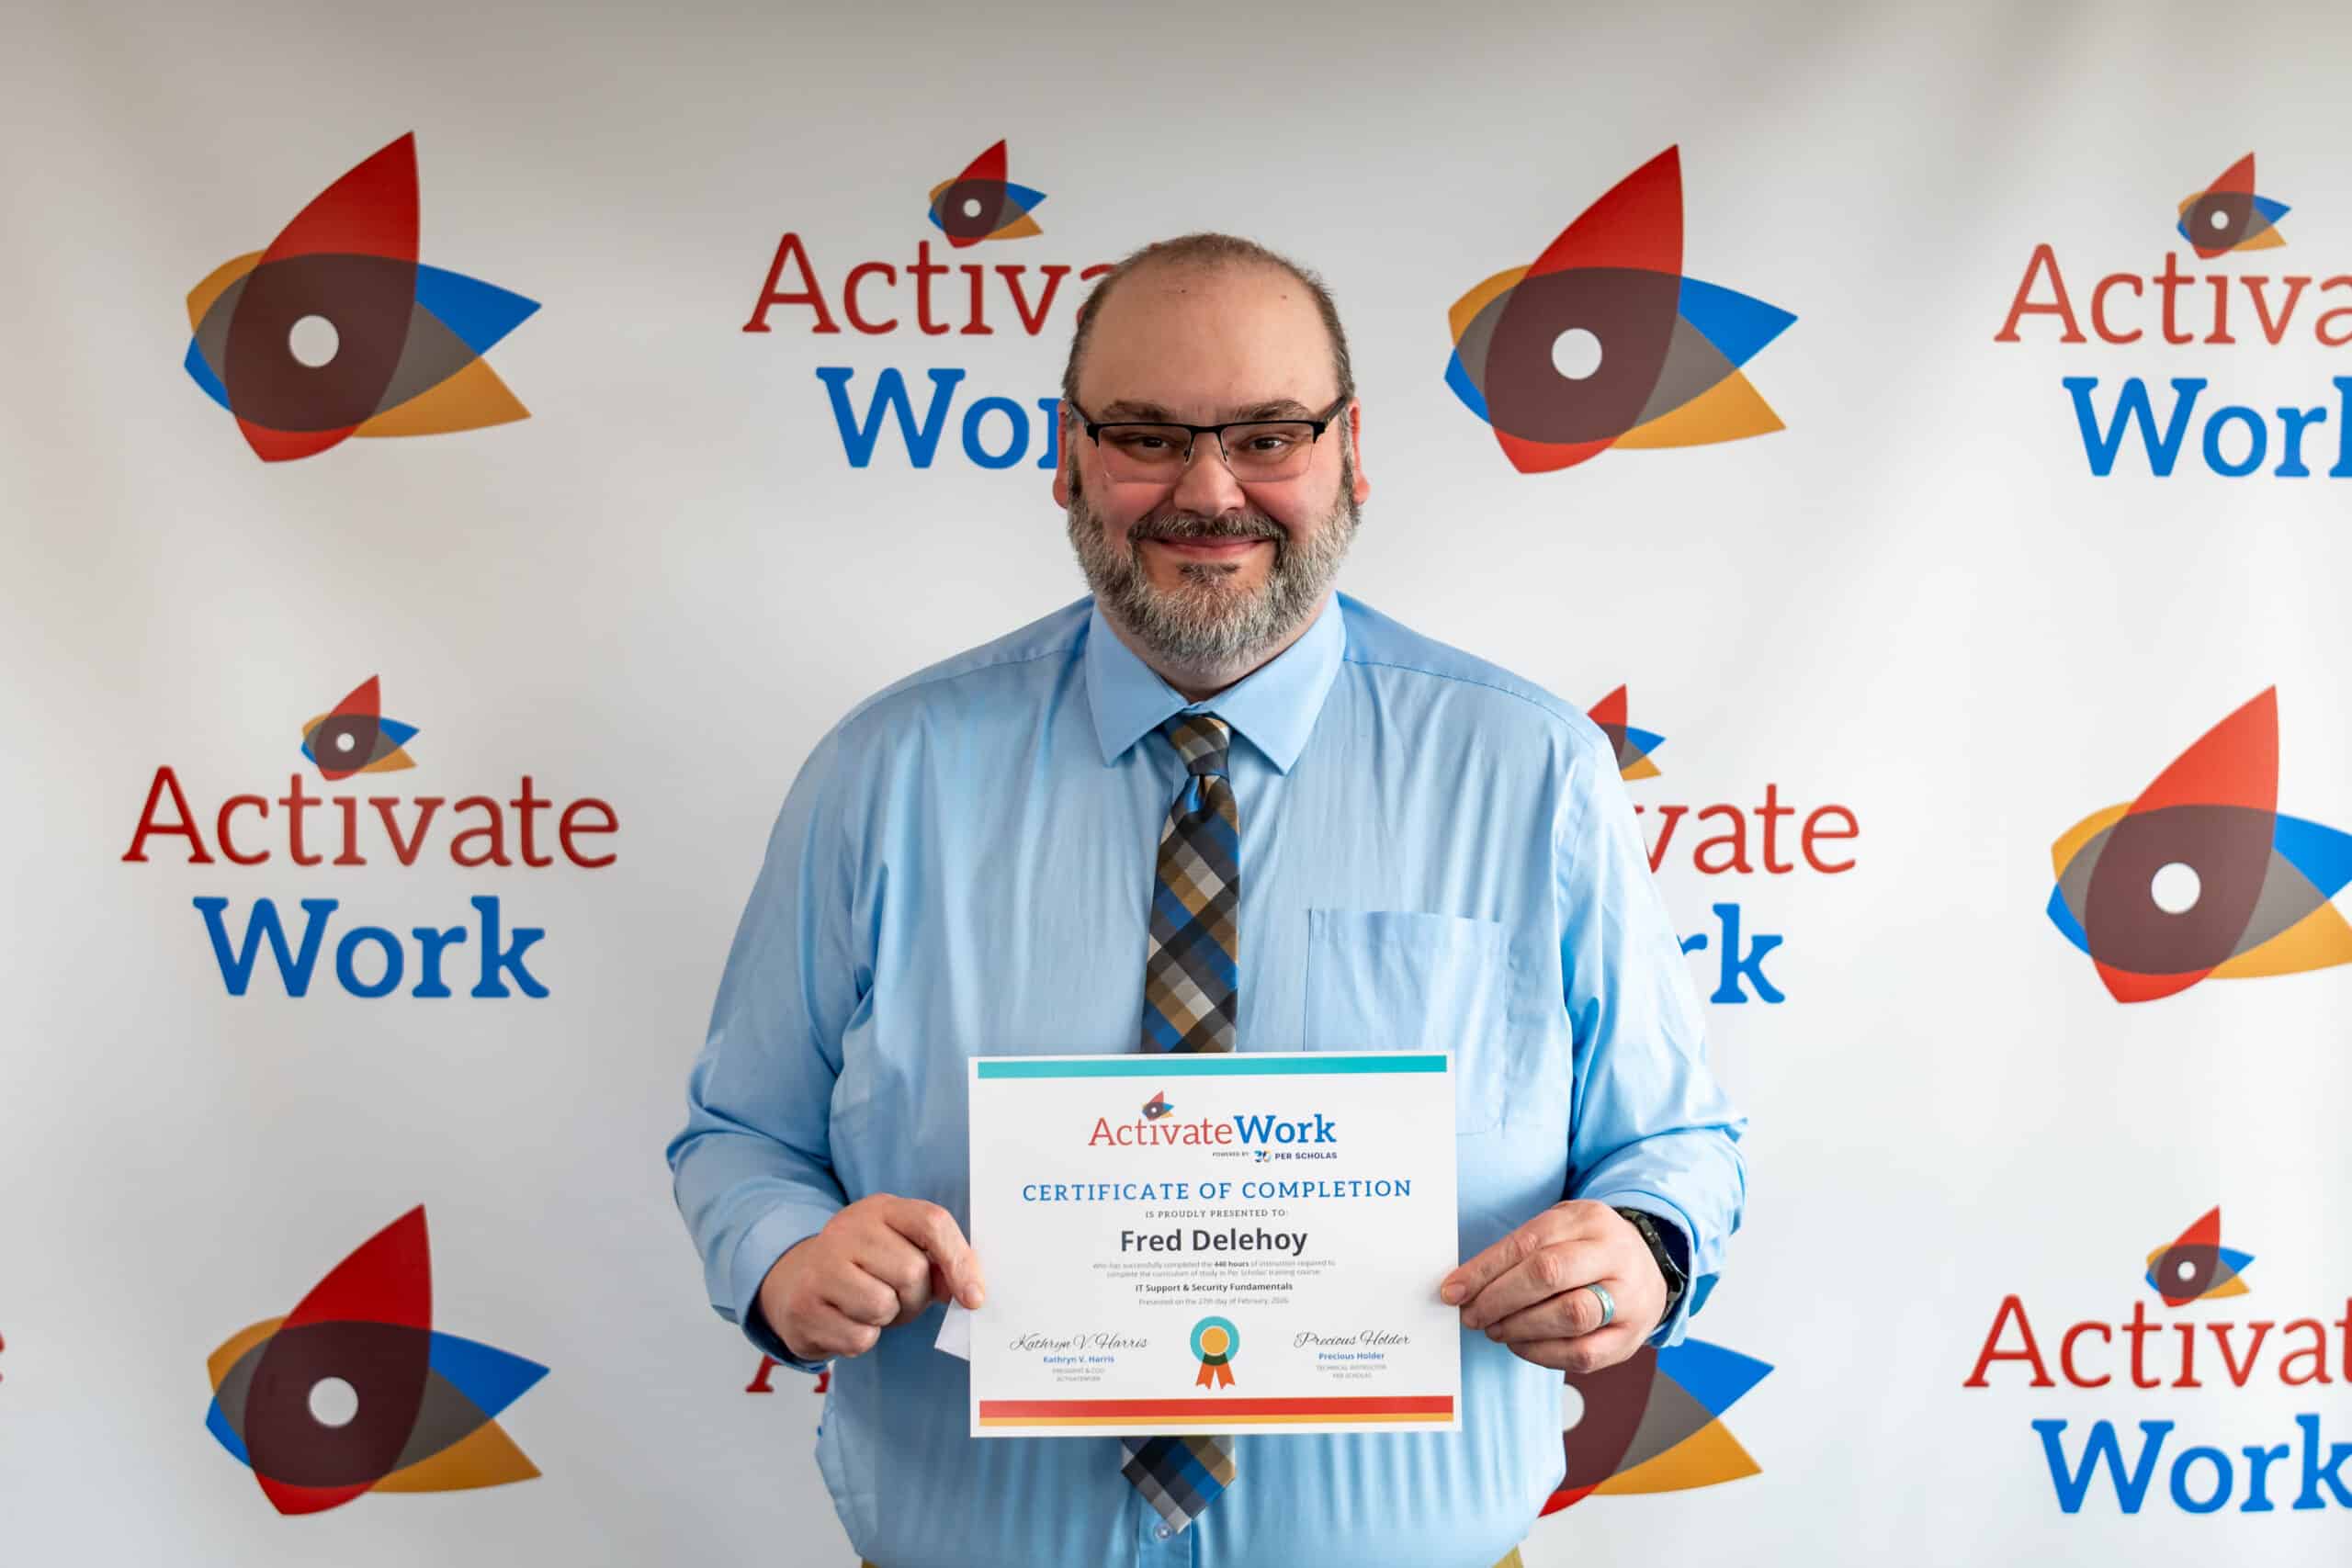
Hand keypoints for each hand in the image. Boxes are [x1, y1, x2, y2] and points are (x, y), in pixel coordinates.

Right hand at [756, 1194, 985, 1362]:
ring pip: (884, 1305)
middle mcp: (846, 1229)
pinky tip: (845, 1321)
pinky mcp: (805, 1308)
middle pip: (912, 1272)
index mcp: (880, 1209)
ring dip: (887, 1318)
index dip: (960, 1261)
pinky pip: (860, 1337)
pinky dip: (862, 1338)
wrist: (796, 1284)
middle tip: (895, 1296)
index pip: (932, 1222)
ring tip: (869, 1306)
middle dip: (915, 1297)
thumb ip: (938, 1259)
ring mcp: (820, 1267)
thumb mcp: (900, 1247)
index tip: (974, 1298)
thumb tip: (969, 1292)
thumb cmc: (865, 1268)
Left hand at [1438, 1200, 1665, 1372]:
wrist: (1648, 1270)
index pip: (1529, 1242)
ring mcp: (1629, 1298)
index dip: (1486, 1269)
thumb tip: (1464, 1283)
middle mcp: (1614, 1255)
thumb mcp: (1560, 1229)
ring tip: (1495, 1329)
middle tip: (1472, 1314)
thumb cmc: (1588, 1250)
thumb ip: (1518, 1249)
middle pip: (1549, 1274)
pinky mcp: (1630, 1339)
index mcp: (1590, 1219)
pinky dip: (1542, 1353)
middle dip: (1499, 1298)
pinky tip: (1520, 1344)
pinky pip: (1583, 1354)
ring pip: (1569, 1315)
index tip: (1454, 1289)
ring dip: (1519, 1327)